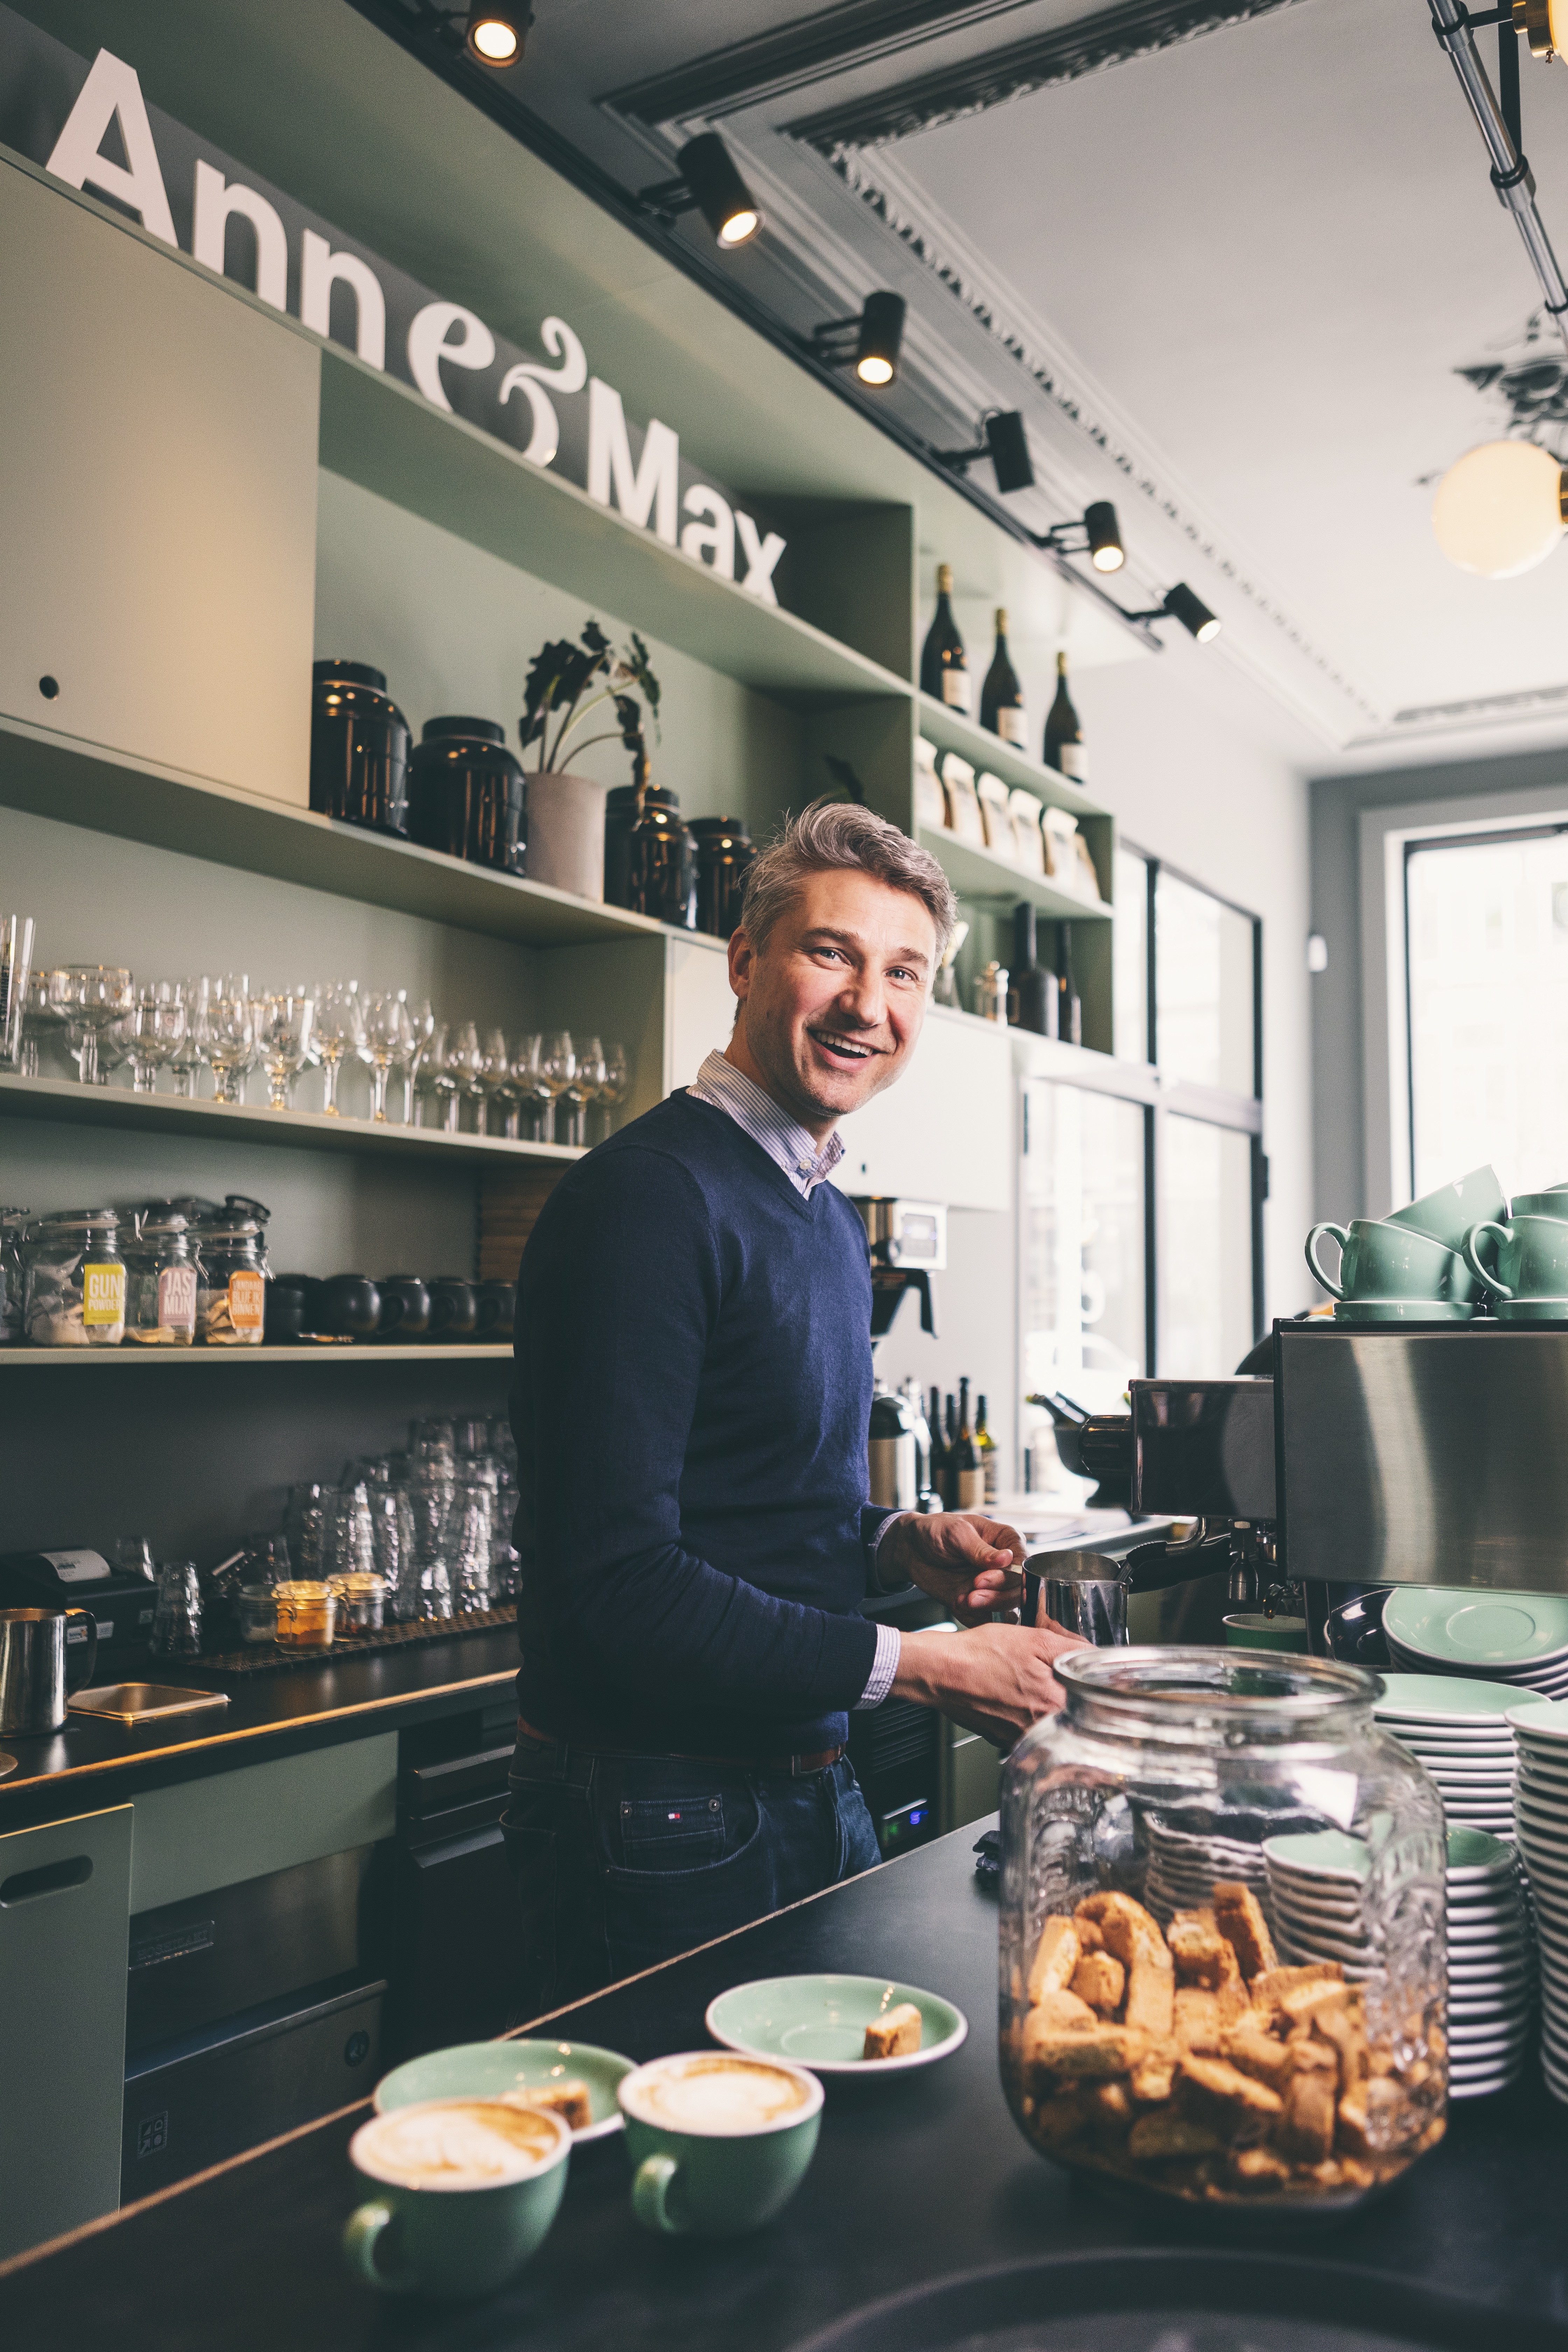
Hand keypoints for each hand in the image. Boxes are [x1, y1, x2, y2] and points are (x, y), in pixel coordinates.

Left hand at [878, 1511, 1024, 1625]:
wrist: (912, 1550)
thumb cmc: (936, 1531)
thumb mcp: (956, 1533)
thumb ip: (980, 1549)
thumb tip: (1007, 1558)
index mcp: (1007, 1541)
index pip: (1022, 1565)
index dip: (1007, 1576)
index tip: (982, 1579)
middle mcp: (1005, 1567)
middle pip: (1018, 1590)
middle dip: (997, 1596)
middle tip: (973, 1594)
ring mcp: (993, 1587)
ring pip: (1007, 1607)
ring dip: (988, 1608)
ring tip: (965, 1600)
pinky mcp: (980, 1603)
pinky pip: (987, 1618)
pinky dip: (975, 1617)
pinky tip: (959, 1606)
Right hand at [890, 1617, 1089, 1741]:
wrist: (940, 1671)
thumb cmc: (980, 1655)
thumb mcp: (1036, 1639)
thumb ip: (1074, 1650)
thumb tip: (1096, 1657)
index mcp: (1058, 1706)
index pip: (1098, 1697)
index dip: (1095, 1678)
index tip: (1087, 1670)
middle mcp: (1043, 1731)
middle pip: (1077, 1710)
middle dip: (1071, 1689)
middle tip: (1051, 1671)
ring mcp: (1022, 1739)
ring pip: (1052, 1719)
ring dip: (1047, 1701)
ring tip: (1026, 1682)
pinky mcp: (1005, 1740)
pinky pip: (1028, 1725)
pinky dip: (1025, 1710)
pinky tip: (1012, 1693)